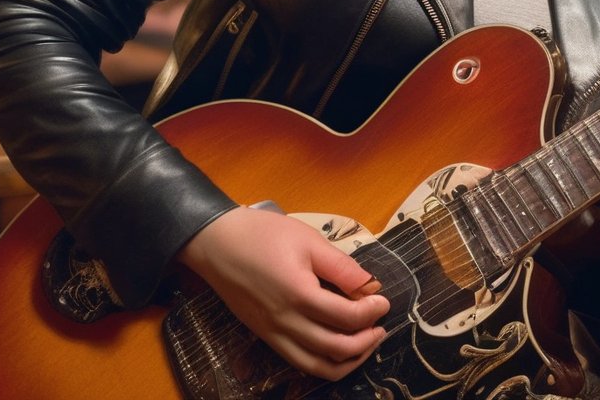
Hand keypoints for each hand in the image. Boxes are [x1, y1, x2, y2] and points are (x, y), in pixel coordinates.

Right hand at [177, 206, 388, 380]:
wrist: (216, 243)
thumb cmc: (262, 235)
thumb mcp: (308, 239)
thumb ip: (342, 266)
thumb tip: (371, 285)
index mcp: (299, 294)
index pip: (347, 317)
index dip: (372, 312)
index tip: (383, 301)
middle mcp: (285, 321)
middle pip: (336, 348)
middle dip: (366, 341)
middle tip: (379, 326)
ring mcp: (273, 333)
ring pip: (317, 366)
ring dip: (347, 361)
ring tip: (364, 343)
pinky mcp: (265, 336)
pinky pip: (298, 362)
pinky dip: (323, 363)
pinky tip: (335, 348)